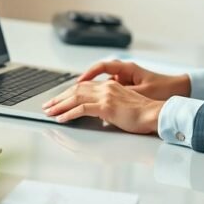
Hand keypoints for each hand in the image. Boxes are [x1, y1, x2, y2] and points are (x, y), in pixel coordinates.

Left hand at [42, 80, 164, 133]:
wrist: (155, 115)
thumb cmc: (142, 114)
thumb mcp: (122, 107)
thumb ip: (108, 107)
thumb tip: (96, 114)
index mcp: (110, 86)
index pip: (83, 86)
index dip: (68, 93)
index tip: (58, 100)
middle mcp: (106, 87)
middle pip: (76, 90)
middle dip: (59, 98)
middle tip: (48, 105)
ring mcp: (106, 96)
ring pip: (76, 97)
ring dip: (60, 105)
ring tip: (50, 111)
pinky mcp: (107, 106)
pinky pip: (82, 109)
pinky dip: (69, 113)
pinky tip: (62, 118)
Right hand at [77, 60, 189, 100]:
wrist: (177, 91)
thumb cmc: (163, 89)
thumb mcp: (142, 92)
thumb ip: (124, 93)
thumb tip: (106, 99)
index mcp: (127, 69)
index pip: (101, 66)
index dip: (88, 74)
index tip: (78, 83)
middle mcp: (123, 73)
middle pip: (95, 76)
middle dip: (80, 86)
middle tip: (69, 94)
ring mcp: (123, 81)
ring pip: (98, 85)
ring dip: (84, 93)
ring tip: (70, 102)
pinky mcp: (125, 89)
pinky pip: (106, 91)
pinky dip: (96, 98)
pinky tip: (87, 107)